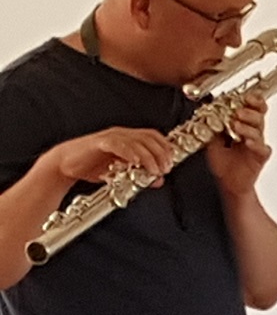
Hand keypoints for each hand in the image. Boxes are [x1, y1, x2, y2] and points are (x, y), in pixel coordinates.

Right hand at [46, 127, 173, 185]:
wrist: (66, 165)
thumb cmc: (93, 167)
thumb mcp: (122, 173)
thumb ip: (140, 175)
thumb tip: (159, 180)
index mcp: (128, 138)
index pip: (153, 136)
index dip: (165, 147)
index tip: (172, 162)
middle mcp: (121, 134)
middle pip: (148, 138)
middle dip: (161, 153)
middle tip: (166, 168)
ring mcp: (110, 137)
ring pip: (136, 141)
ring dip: (149, 156)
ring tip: (155, 170)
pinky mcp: (99, 143)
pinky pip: (118, 145)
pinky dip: (129, 153)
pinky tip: (136, 162)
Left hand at [206, 93, 271, 196]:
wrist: (228, 184)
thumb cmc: (224, 164)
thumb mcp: (212, 140)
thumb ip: (214, 126)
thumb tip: (210, 111)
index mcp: (243, 127)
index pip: (251, 109)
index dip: (251, 101)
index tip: (245, 96)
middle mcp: (252, 134)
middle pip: (259, 116)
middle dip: (250, 111)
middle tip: (238, 112)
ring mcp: (257, 145)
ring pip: (259, 130)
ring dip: (248, 126)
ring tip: (236, 126)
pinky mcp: (260, 158)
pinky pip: (262, 148)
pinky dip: (256, 144)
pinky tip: (248, 142)